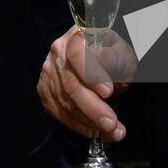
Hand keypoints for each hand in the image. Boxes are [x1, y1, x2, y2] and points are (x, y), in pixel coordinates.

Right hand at [37, 26, 136, 142]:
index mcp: (78, 35)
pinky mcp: (44, 89)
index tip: (108, 92)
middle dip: (93, 109)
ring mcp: (49, 71)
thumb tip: (106, 59)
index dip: (91, 74)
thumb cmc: (113, 56)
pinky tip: (93, 130)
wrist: (99, 62)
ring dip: (88, 121)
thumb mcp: (123, 53)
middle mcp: (58, 51)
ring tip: (111, 132)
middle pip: (71, 84)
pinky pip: (57, 111)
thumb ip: (117, 57)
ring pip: (64, 101)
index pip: (77, 53)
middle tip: (112, 124)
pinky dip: (77, 125)